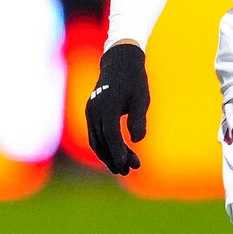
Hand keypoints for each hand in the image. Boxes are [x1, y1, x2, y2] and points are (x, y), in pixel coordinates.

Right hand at [85, 43, 149, 174]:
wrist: (120, 63)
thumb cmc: (134, 81)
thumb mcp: (141, 99)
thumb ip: (139, 119)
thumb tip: (137, 140)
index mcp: (107, 106)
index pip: (111, 135)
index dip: (118, 152)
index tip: (126, 166)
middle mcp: (94, 111)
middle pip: (102, 141)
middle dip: (115, 158)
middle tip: (130, 170)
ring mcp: (90, 112)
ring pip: (96, 141)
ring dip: (109, 155)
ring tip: (124, 168)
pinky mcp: (91, 113)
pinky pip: (95, 135)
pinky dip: (105, 147)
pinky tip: (117, 155)